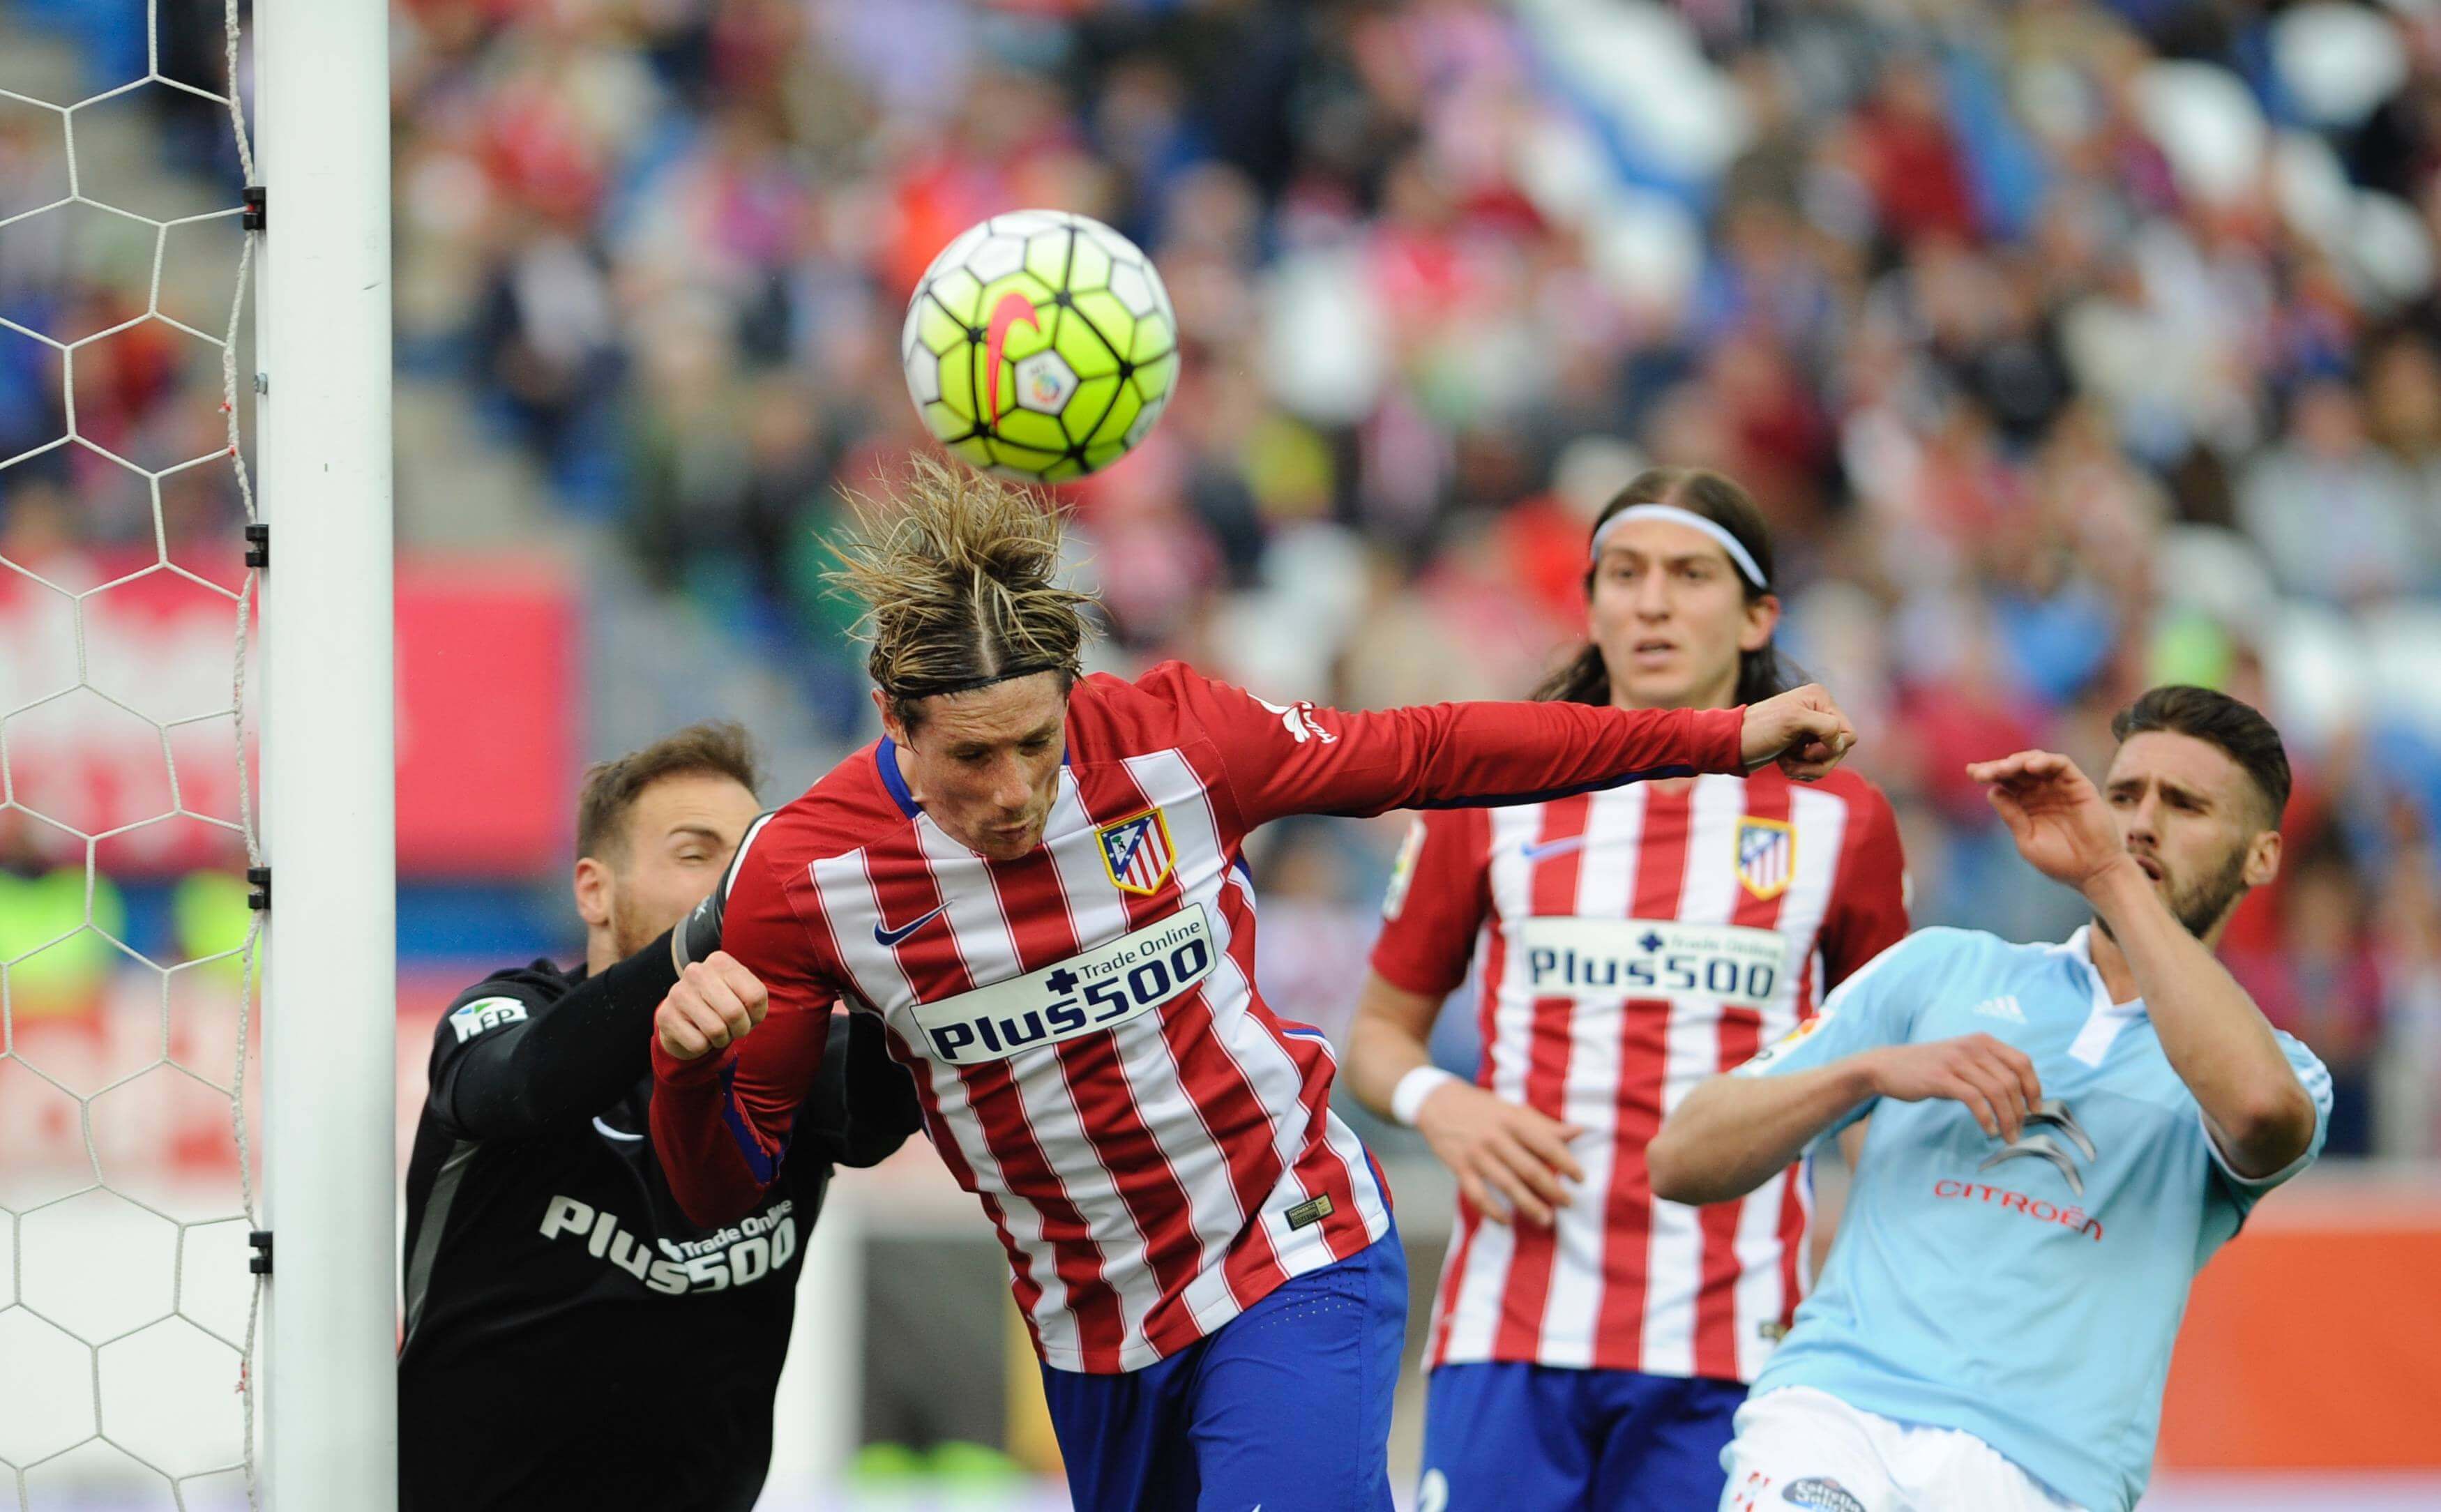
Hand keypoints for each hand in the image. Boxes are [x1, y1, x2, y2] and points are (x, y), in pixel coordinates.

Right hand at [654, 952, 768, 1061]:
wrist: (686, 1018)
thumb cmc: (724, 1006)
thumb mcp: (744, 997)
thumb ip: (755, 1001)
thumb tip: (747, 1017)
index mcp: (721, 962)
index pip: (756, 995)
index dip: (757, 1015)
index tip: (748, 1015)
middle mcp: (697, 972)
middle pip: (735, 1013)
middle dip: (740, 1030)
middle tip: (733, 1029)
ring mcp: (678, 992)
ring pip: (716, 1031)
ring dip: (722, 1040)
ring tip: (716, 1031)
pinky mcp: (665, 1016)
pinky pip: (698, 1044)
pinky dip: (703, 1047)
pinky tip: (697, 1034)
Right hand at [1414, 1081, 1585, 1226]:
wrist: (1438, 1102)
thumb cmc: (1483, 1108)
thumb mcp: (1513, 1110)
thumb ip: (1545, 1124)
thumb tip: (1580, 1131)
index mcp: (1512, 1121)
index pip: (1545, 1143)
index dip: (1565, 1162)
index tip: (1580, 1178)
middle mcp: (1495, 1138)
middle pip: (1528, 1168)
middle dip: (1551, 1189)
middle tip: (1568, 1203)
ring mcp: (1476, 1154)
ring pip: (1507, 1185)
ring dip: (1528, 1205)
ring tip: (1546, 1220)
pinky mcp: (1460, 1168)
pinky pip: (1477, 1195)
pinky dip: (1492, 1211)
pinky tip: (1506, 1221)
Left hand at [1740, 684, 1855, 780]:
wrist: (1733, 745)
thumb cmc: (1759, 729)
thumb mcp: (1793, 721)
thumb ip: (1825, 725)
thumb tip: (1841, 741)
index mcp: (1820, 698)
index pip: (1848, 734)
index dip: (1830, 748)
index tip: (1806, 750)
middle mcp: (1819, 710)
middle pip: (1840, 750)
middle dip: (1817, 762)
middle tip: (1793, 759)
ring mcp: (1811, 729)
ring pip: (1829, 761)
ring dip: (1808, 768)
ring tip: (1786, 764)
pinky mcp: (1802, 745)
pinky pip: (1817, 766)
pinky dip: (1802, 770)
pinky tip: (1784, 765)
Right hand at [1863, 1034, 2041, 1141]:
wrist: (1888, 1066)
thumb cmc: (1929, 1067)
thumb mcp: (1962, 1059)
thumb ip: (1987, 1068)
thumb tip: (2018, 1094)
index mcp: (1982, 1041)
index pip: (2022, 1062)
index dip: (2034, 1087)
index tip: (2036, 1109)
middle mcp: (1973, 1047)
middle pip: (2011, 1081)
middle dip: (2021, 1111)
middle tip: (2019, 1130)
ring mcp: (1957, 1061)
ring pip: (1996, 1092)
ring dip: (2007, 1119)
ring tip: (2008, 1136)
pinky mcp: (1942, 1078)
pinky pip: (1974, 1100)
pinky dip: (1987, 1119)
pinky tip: (1989, 1131)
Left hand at [1966, 750, 2127, 892]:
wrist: (2094, 872)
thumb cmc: (2060, 861)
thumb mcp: (2027, 839)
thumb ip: (2012, 816)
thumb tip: (1992, 791)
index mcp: (2025, 804)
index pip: (2003, 782)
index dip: (1987, 774)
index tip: (1971, 772)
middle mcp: (2041, 792)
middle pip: (2016, 769)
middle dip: (1997, 767)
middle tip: (1981, 772)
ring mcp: (2059, 787)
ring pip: (2036, 761)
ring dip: (2018, 761)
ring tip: (2004, 768)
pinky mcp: (2079, 784)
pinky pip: (2061, 764)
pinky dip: (2046, 761)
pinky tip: (2030, 767)